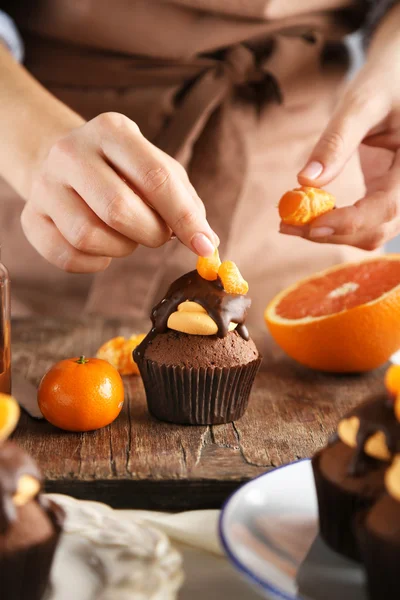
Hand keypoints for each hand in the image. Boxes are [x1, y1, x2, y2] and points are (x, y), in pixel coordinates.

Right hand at [22, 112, 217, 272]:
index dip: (185, 218)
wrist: (63, 162)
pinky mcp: (31, 217)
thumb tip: (208, 243)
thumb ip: (186, 203)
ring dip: (121, 249)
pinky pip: (67, 256)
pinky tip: (103, 249)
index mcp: (112, 131)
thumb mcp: (157, 169)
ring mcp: (44, 185)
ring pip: (88, 236)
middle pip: (118, 210)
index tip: (205, 246)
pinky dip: (95, 263)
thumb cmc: (123, 170)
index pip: (155, 177)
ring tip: (127, 236)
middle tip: (158, 235)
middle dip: (151, 234)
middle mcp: (71, 152)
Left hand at [280, 6, 399, 250]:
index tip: (309, 224)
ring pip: (370, 233)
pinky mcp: (385, 196)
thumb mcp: (363, 104)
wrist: (398, 79)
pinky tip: (306, 215)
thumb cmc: (387, 82)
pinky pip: (364, 223)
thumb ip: (336, 141)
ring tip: (290, 221)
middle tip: (287, 224)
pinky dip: (335, 225)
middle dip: (332, 233)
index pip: (386, 208)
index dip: (349, 223)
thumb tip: (305, 181)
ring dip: (330, 234)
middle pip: (377, 230)